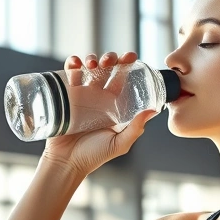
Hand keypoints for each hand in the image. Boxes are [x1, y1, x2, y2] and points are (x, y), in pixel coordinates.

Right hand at [40, 51, 157, 176]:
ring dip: (92, 58)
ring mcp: (82, 94)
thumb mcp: (120, 143)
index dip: (128, 65)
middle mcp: (99, 96)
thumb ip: (135, 128)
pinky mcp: (65, 95)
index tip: (132, 56)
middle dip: (110, 58)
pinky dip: (71, 64)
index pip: (123, 79)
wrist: (66, 162)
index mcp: (115, 104)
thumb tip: (153, 110)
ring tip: (92, 64)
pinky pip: (69, 74)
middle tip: (110, 61)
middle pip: (107, 69)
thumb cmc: (94, 156)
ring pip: (89, 67)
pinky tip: (75, 63)